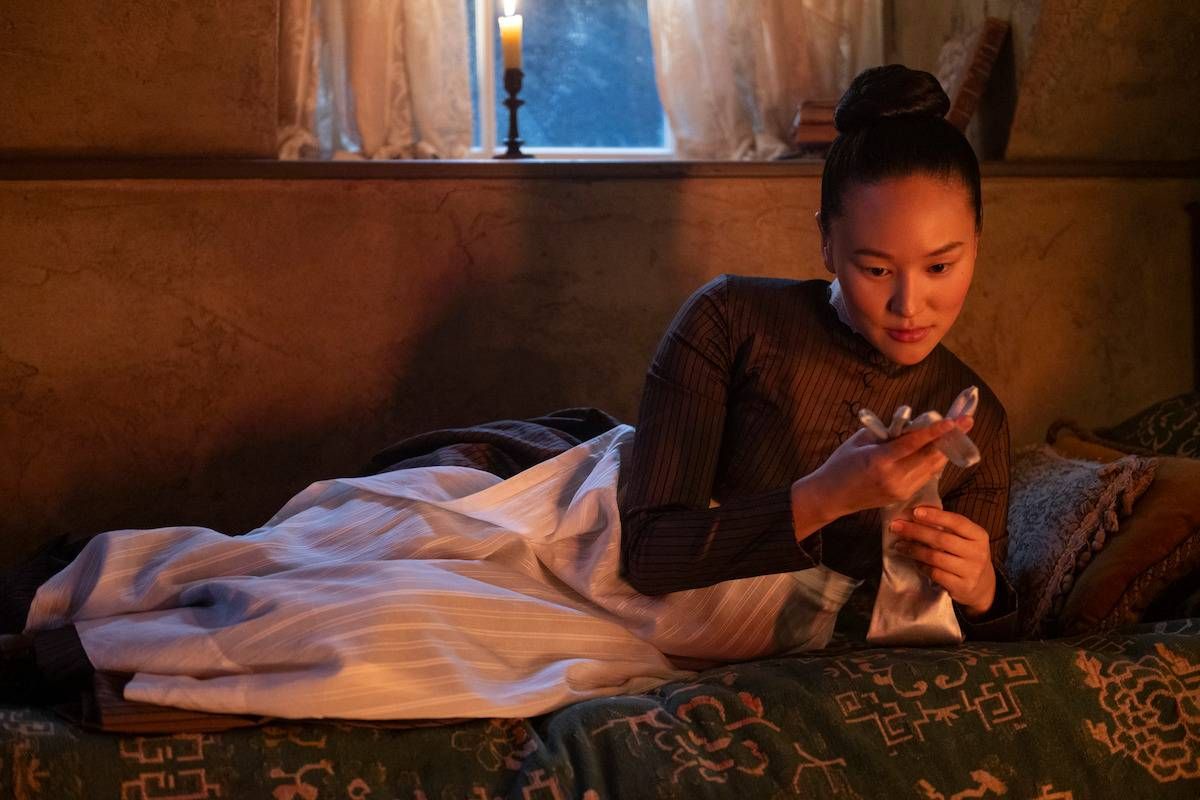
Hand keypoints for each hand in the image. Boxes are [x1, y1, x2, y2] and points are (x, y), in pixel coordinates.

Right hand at [803, 415, 974, 519]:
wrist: (830, 497)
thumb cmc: (840, 464)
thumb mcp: (859, 442)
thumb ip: (885, 433)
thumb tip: (909, 425)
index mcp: (880, 461)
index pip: (913, 444)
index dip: (935, 431)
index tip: (953, 420)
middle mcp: (894, 477)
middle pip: (930, 457)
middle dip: (951, 438)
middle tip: (968, 421)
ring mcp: (900, 489)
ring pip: (932, 468)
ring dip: (947, 449)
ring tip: (960, 432)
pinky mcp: (903, 495)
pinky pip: (925, 476)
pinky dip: (934, 462)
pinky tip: (941, 450)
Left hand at [888, 505, 995, 615]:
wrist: (984, 586)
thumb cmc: (967, 556)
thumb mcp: (966, 539)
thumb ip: (948, 527)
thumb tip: (917, 513)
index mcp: (979, 536)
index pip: (957, 522)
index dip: (935, 516)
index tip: (915, 512)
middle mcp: (978, 553)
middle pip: (941, 539)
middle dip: (915, 531)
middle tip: (896, 527)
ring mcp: (971, 571)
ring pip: (935, 557)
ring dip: (913, 550)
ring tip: (899, 545)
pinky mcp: (961, 586)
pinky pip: (935, 573)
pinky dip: (921, 566)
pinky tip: (914, 561)